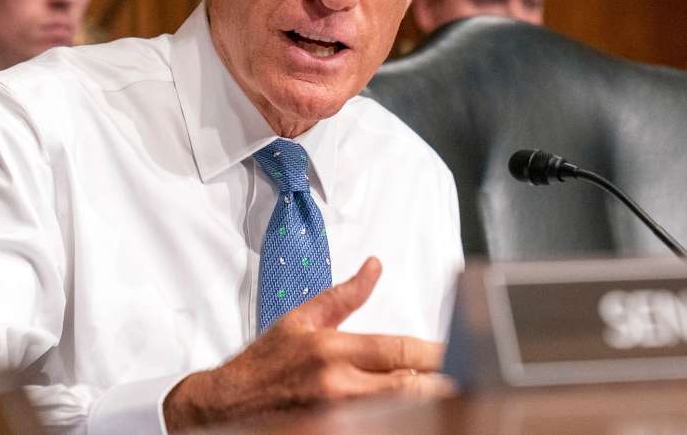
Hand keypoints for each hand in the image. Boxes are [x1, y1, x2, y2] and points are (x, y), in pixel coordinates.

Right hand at [163, 257, 453, 430]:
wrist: (223, 404)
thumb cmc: (262, 364)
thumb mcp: (301, 320)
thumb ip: (344, 296)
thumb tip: (374, 267)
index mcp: (333, 349)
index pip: (400, 350)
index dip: (436, 354)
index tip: (458, 354)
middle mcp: (337, 384)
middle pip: (408, 387)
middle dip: (439, 384)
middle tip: (463, 381)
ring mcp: (334, 417)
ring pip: (396, 411)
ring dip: (420, 405)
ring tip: (442, 399)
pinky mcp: (328, 433)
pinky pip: (373, 426)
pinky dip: (392, 419)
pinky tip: (404, 413)